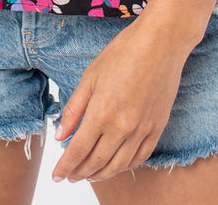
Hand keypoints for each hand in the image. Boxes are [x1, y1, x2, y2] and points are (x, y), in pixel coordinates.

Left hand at [50, 12, 191, 184]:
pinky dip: (126, 166)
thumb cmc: (123, 52)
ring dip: (101, 174)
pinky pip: (140, 157)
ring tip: (89, 175)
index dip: (65, 166)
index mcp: (101, 112)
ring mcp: (142, 129)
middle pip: (97, 162)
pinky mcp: (158, 127)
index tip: (56, 176)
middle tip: (70, 176)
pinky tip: (117, 165)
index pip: (78, 151)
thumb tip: (60, 136)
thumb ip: (74, 109)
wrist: (161, 42)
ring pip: (118, 165)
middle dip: (80, 172)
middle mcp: (122, 127)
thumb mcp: (90, 76)